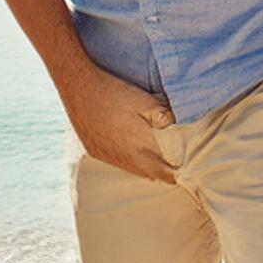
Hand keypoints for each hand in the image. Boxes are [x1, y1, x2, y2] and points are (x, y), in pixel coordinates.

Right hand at [63, 67, 175, 181]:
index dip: (174, 175)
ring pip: (130, 169)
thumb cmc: (115, 94)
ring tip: (153, 158)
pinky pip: (115, 162)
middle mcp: (122, 158)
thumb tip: (175, 127)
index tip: (182, 173)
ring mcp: (106, 155)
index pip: (162, 173)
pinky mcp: (93, 150)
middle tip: (170, 165)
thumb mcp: (146, 102)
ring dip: (142, 166)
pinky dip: (126, 159)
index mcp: (139, 150)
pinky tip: (128, 148)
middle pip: (147, 174)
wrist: (79, 88)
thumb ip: (164, 117)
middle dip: (160, 172)